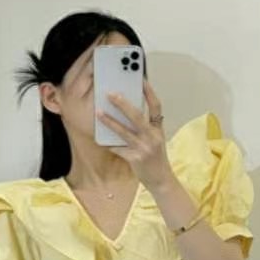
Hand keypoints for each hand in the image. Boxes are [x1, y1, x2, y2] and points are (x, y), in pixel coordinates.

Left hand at [97, 77, 174, 191]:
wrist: (161, 180)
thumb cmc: (156, 158)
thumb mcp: (155, 140)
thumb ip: (146, 127)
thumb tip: (127, 113)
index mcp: (158, 130)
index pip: (156, 107)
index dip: (149, 92)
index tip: (141, 79)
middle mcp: (153, 137)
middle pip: (136, 116)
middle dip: (122, 104)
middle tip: (110, 94)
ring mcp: (144, 148)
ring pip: (124, 131)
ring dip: (109, 121)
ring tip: (98, 112)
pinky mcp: (135, 159)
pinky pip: (118, 148)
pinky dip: (108, 143)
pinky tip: (99, 138)